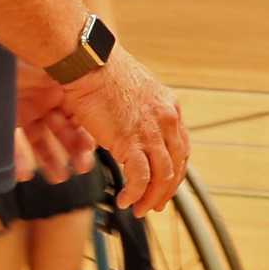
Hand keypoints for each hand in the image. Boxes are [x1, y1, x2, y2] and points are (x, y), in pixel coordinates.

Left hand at [13, 67, 87, 182]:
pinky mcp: (4, 115)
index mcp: (63, 88)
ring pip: (39, 140)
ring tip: (59, 177)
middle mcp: (45, 98)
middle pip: (62, 131)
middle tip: (80, 167)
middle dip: (72, 152)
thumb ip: (81, 97)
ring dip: (50, 160)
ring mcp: (24, 107)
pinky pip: (12, 141)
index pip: (80, 118)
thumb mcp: (65, 78)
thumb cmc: (33, 56)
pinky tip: (25, 173)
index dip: (86, 138)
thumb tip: (107, 120)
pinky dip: (19, 159)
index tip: (90, 154)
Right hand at [59, 47, 188, 216]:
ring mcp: (151, 132)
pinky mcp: (131, 141)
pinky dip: (134, 193)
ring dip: (151, 198)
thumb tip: (132, 121)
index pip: (181, 148)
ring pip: (162, 176)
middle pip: (176, 166)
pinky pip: (140, 178)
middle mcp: (167, 121)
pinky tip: (124, 200)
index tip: (165, 184)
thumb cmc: (99, 68)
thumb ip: (141, 109)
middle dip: (166, 191)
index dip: (174, 171)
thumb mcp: (132, 89)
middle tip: (154, 205)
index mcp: (169, 107)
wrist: (87, 60)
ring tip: (138, 209)